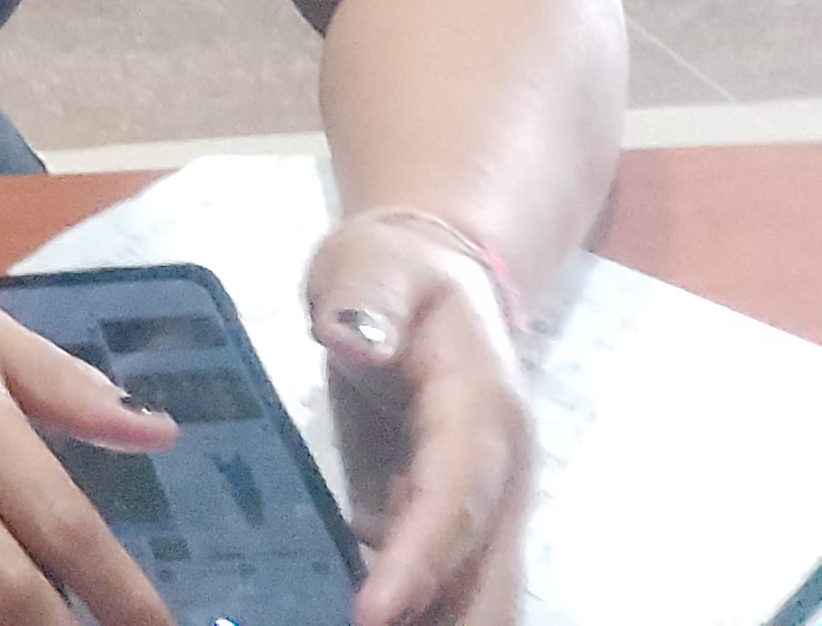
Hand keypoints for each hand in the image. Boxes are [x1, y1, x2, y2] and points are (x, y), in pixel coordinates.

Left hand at [308, 214, 532, 625]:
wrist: (432, 271)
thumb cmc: (395, 269)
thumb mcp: (372, 264)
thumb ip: (365, 300)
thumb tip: (353, 341)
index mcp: (482, 411)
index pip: (455, 500)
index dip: (419, 562)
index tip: (373, 614)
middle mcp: (500, 469)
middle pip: (486, 571)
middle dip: (445, 619)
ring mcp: (487, 496)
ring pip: (478, 587)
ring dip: (438, 618)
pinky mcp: (458, 511)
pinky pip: (448, 576)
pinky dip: (420, 606)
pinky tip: (363, 617)